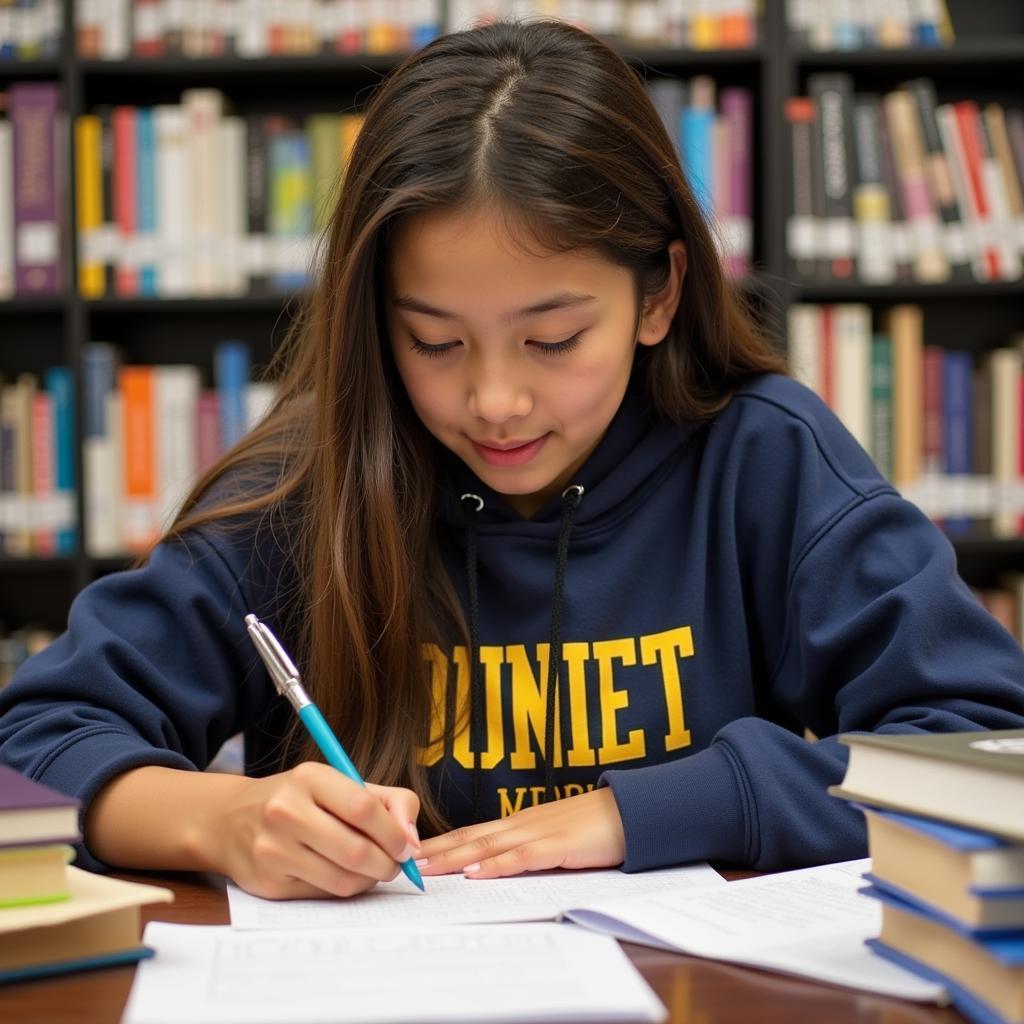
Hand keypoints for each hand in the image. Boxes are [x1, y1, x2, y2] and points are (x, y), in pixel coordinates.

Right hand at [200, 762, 420, 899]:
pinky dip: (344, 889)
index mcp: (308, 777)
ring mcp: (273, 849)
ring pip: (343, 879)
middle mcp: (285, 810)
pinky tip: (343, 874)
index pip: (363, 808)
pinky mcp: (268, 883)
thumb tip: (412, 841)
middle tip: (396, 864)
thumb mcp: (341, 783)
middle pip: (356, 851)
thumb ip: (389, 801)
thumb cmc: (300, 799)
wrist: (230, 820)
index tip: (407, 845)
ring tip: (373, 869)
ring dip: (370, 880)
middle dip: (388, 864)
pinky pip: (323, 895)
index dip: (394, 832)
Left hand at [417, 787, 625, 878]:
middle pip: (471, 838)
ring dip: (454, 858)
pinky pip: (522, 857)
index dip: (442, 843)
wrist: (631, 811)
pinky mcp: (558, 846)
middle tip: (404, 860)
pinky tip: (476, 874)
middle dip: (436, 851)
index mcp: (520, 823)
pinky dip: (496, 866)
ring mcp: (539, 833)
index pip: (472, 833)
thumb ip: (528, 846)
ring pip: (487, 846)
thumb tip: (498, 864)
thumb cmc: (594, 826)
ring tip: (426, 868)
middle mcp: (522, 824)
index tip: (414, 852)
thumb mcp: (554, 836)